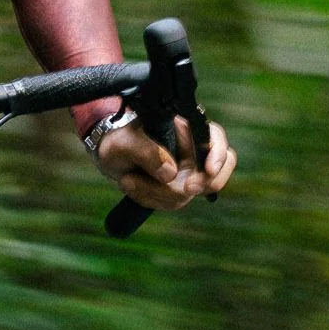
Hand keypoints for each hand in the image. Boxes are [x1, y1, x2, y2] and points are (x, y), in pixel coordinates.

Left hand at [95, 116, 235, 212]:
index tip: (209, 170)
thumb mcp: (123, 141)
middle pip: (214, 172)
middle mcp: (192, 149)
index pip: (216, 138)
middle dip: (199, 184)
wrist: (110, 156)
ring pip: (190, 192)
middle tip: (183, 189)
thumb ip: (146, 151)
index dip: (218, 155)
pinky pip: (175, 202)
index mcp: (186, 127)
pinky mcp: (177, 188)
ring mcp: (187, 171)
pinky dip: (154, 199)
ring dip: (159, 192)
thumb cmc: (118, 140)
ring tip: (129, 181)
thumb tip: (170, 173)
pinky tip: (134, 187)